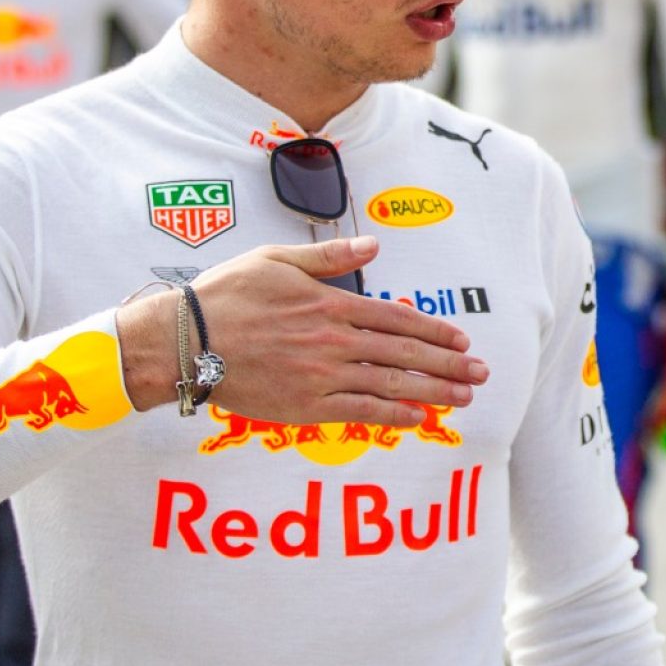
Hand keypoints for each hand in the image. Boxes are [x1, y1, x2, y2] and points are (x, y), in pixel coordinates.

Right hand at [117, 236, 488, 424]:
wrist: (183, 342)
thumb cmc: (226, 296)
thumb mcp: (276, 261)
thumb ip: (330, 258)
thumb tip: (373, 246)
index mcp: (330, 304)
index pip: (397, 318)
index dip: (434, 330)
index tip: (462, 339)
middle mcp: (334, 341)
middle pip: (405, 353)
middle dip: (448, 364)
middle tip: (481, 373)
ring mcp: (321, 376)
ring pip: (390, 384)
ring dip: (433, 391)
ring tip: (464, 398)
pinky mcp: (304, 406)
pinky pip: (359, 412)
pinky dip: (392, 415)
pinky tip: (418, 419)